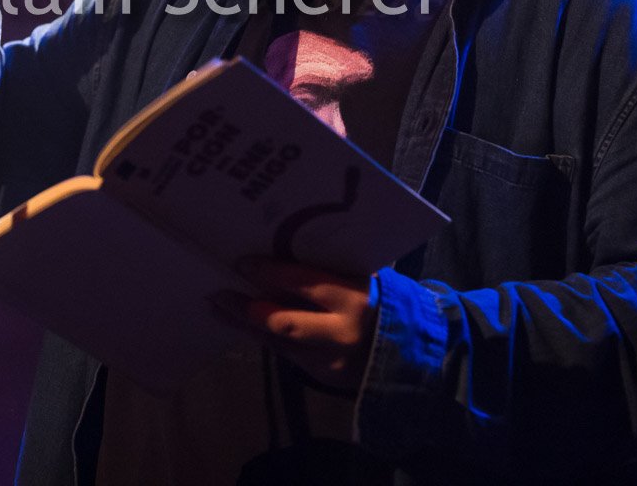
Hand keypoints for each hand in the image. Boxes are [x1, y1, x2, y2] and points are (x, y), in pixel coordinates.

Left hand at [212, 257, 378, 390]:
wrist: (417, 356)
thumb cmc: (388, 306)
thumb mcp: (365, 282)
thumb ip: (330, 275)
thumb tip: (282, 259)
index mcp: (354, 300)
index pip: (303, 283)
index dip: (269, 273)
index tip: (243, 263)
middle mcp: (339, 333)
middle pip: (282, 321)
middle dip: (246, 307)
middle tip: (218, 292)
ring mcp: (330, 360)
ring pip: (277, 342)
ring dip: (245, 325)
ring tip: (218, 308)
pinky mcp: (323, 377)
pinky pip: (286, 353)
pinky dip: (264, 337)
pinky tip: (245, 326)